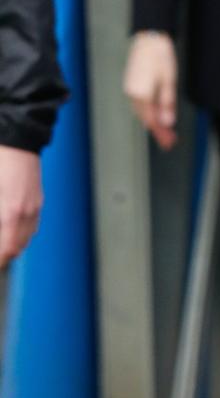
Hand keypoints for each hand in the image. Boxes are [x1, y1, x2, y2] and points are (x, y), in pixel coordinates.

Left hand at [0, 147, 42, 265]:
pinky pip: (32, 224)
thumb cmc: (1, 160)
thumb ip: (0, 217)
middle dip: (5, 255)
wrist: (19, 138)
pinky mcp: (38, 198)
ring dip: (13, 244)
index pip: (8, 249)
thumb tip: (0, 227)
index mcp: (12, 212)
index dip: (0, 259)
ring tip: (2, 244)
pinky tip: (9, 229)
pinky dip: (21, 233)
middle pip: (18, 247)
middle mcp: (28, 212)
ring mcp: (35, 205)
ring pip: (27, 237)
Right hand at [124, 31, 177, 149]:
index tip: (170, 143)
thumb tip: (168, 123)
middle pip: (145, 118)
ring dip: (153, 120)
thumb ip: (167, 104)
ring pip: (142, 111)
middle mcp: (132, 94)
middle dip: (158, 130)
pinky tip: (156, 113)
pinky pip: (139, 103)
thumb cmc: (160, 58)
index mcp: (141, 95)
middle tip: (170, 140)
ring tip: (165, 130)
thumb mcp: (169, 81)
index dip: (161, 134)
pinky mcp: (131, 83)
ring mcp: (130, 89)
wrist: (149, 38)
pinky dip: (148, 110)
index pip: (151, 121)